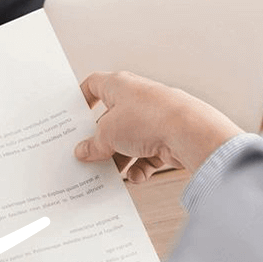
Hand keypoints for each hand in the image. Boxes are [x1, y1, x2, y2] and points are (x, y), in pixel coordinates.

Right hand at [74, 71, 242, 182]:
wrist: (190, 132)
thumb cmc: (148, 119)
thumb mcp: (108, 134)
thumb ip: (92, 144)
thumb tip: (83, 151)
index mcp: (119, 85)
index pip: (94, 84)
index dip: (81, 98)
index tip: (73, 117)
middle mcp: (137, 97)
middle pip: (111, 119)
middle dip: (100, 140)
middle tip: (88, 155)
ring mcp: (153, 117)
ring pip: (129, 140)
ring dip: (120, 158)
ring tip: (110, 173)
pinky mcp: (168, 136)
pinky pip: (148, 154)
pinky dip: (140, 166)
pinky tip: (135, 176)